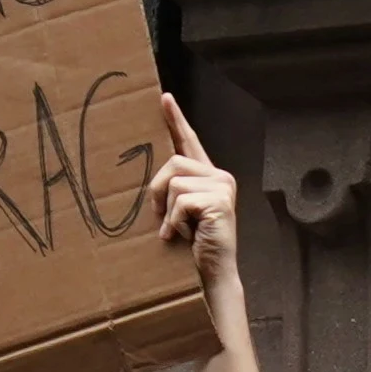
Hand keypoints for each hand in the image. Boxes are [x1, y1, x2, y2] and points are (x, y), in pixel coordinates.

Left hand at [156, 124, 239, 285]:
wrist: (214, 273)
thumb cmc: (193, 246)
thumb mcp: (178, 211)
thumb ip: (170, 189)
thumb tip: (148, 174)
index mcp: (208, 176)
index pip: (190, 141)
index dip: (176, 120)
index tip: (164, 98)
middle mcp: (219, 176)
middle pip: (173, 161)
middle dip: (158, 190)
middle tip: (160, 217)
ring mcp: (222, 187)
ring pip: (174, 181)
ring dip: (167, 209)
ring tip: (174, 229)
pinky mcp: (220, 201)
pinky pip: (181, 200)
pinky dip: (175, 221)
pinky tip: (184, 235)